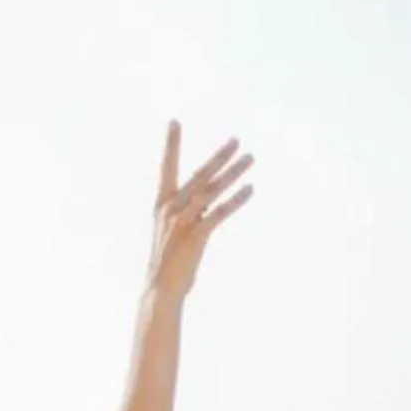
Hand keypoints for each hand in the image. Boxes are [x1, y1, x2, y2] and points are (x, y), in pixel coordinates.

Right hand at [147, 122, 253, 300]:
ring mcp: (182, 222)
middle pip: (199, 175)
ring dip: (233, 173)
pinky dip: (235, 201)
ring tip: (250, 158)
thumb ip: (189, 212)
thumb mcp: (173, 231)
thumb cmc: (168, 262)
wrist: (160, 289)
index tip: (174, 122)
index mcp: (162, 205)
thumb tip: (209, 198)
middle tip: (236, 141)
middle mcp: (171, 209)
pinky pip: (218, 213)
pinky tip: (249, 190)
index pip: (167, 168)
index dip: (171, 145)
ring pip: (211, 191)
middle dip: (219, 157)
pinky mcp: (194, 236)